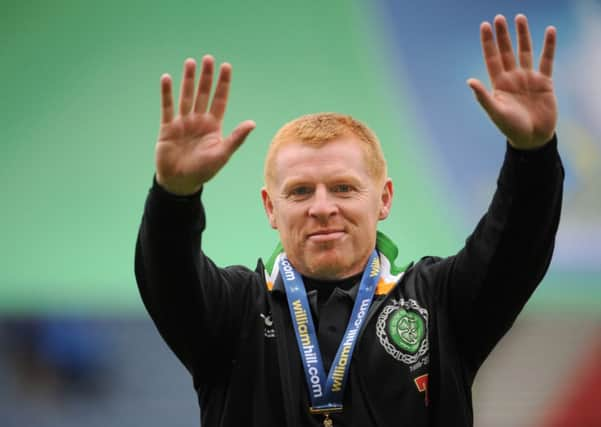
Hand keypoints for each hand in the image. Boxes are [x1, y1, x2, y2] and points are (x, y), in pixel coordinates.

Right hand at [155, 55, 255, 194]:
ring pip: (187, 97)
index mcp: (213, 126)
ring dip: (188, 80)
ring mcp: (183, 123)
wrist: (180, 183)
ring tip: (190, 62)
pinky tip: (167, 78)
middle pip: (204, 94)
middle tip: (209, 58)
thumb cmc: (203, 171)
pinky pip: (168, 107)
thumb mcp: (222, 154)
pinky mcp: (168, 127)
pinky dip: (167, 94)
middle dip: (207, 77)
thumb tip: (252, 123)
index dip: (223, 84)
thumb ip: (236, 138)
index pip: (220, 100)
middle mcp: (199, 121)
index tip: (226, 66)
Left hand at [468, 14, 556, 149]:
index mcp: (499, 84)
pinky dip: (548, 46)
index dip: (488, 43)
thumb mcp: (496, 112)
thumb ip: (483, 97)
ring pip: (525, 51)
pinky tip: (549, 31)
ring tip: (520, 17)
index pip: (491, 58)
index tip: (485, 26)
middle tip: (499, 17)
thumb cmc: (511, 128)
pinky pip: (547, 60)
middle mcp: (512, 78)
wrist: (532, 139)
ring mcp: (528, 78)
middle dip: (503, 35)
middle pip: (506, 51)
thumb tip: (469, 81)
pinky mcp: (544, 82)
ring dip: (522, 35)